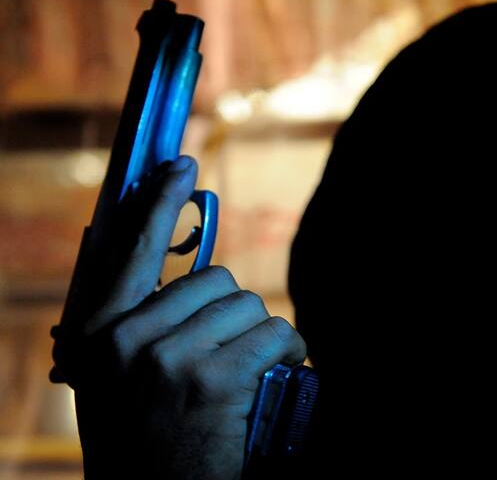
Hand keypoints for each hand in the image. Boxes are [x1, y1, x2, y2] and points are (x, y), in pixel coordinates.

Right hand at [51, 156, 305, 478]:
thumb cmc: (146, 439)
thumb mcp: (119, 380)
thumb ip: (138, 327)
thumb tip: (175, 282)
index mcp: (98, 335)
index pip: (130, 252)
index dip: (157, 204)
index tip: (181, 166)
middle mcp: (125, 340)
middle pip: (212, 280)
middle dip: (235, 311)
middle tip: (233, 349)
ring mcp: (167, 359)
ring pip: (247, 305)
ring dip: (262, 334)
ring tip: (251, 369)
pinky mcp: (212, 380)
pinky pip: (272, 334)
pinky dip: (288, 351)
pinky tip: (277, 374)